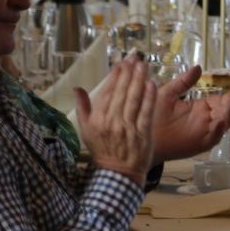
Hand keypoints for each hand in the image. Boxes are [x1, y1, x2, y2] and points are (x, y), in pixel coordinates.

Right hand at [76, 57, 156, 180]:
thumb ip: (83, 107)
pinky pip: (146, 112)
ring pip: (134, 99)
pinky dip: (149, 98)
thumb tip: (77, 88)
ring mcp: (128, 128)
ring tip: (143, 65)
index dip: (115, 76)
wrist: (117, 173)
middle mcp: (112, 122)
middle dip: (128, 73)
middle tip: (134, 58)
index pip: (107, 92)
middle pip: (122, 92)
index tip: (120, 63)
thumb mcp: (86, 130)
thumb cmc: (102, 149)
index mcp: (97, 119)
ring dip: (139, 80)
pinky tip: (152, 84)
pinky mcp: (143, 134)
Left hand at [149, 65, 229, 162]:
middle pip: (226, 112)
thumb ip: (183, 83)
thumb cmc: (150, 114)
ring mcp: (202, 133)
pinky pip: (211, 139)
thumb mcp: (168, 93)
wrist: (139, 134)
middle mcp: (204, 121)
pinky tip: (219, 123)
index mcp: (200, 109)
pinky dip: (217, 132)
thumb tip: (198, 67)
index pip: (220, 101)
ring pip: (223, 125)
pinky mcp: (198, 145)